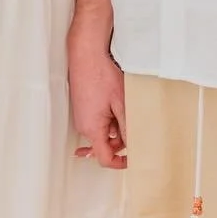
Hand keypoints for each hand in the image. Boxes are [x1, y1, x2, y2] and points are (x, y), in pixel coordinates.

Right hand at [69, 34, 126, 168]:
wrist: (86, 54)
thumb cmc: (101, 75)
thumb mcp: (121, 104)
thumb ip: (126, 128)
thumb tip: (131, 145)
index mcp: (92, 129)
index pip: (104, 158)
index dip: (120, 162)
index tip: (132, 158)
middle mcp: (84, 126)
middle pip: (104, 146)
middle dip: (121, 141)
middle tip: (134, 125)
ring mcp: (82, 117)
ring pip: (102, 133)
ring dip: (115, 127)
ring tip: (124, 108)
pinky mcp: (82, 108)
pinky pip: (97, 122)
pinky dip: (108, 118)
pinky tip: (114, 104)